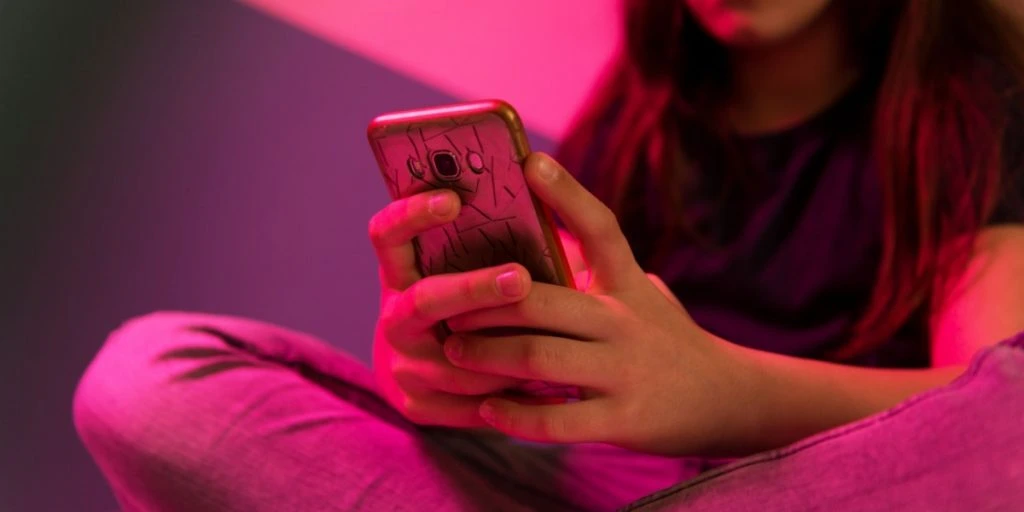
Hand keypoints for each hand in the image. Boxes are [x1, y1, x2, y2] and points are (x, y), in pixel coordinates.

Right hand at [368, 189, 532, 427]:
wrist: (428, 375)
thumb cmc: (470, 304)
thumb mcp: (464, 269)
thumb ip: (489, 240)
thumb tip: (542, 193)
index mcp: (400, 272)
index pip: (387, 234)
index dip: (412, 214)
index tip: (453, 198)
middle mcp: (394, 317)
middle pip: (425, 300)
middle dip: (474, 289)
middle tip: (520, 278)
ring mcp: (402, 365)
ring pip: (458, 360)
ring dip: (506, 349)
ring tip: (554, 338)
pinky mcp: (417, 406)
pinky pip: (471, 404)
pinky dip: (513, 393)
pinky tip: (552, 383)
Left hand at [442, 153, 753, 455]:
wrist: (729, 399)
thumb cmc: (668, 339)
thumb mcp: (642, 295)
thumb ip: (601, 269)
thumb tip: (547, 232)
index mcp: (628, 284)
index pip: (600, 226)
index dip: (564, 191)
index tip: (528, 161)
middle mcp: (626, 321)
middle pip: (541, 300)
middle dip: (485, 304)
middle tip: (446, 308)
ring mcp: (626, 371)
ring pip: (539, 357)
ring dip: (487, 356)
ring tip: (454, 353)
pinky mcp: (625, 419)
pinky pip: (557, 420)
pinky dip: (516, 416)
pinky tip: (490, 410)